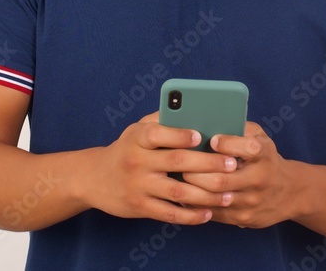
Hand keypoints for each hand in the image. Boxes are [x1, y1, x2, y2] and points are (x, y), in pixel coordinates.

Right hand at [88, 112, 237, 224]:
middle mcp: (137, 161)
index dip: (180, 135)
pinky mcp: (140, 207)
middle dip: (208, 164)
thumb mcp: (136, 130)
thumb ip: (161, 120)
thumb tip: (193, 110)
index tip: (202, 136)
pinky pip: (169, 213)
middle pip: (177, 162)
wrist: (94, 178)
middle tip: (232, 165)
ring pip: (178, 191)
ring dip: (206, 194)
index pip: (158, 133)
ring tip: (229, 195)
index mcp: (138, 138)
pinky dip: (191, 215)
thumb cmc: (126, 149)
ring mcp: (139, 186)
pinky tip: (208, 213)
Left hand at [183, 121, 300, 228]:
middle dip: (196, 171)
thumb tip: (211, 119)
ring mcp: (251, 201)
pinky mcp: (244, 218)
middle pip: (221, 179)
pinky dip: (197, 203)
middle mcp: (259, 179)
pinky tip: (186, 194)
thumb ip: (240, 128)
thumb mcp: (261, 138)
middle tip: (181, 163)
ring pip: (215, 198)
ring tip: (178, 178)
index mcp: (263, 155)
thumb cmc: (266, 159)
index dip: (226, 143)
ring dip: (192, 189)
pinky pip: (214, 213)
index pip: (247, 148)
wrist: (290, 192)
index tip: (211, 139)